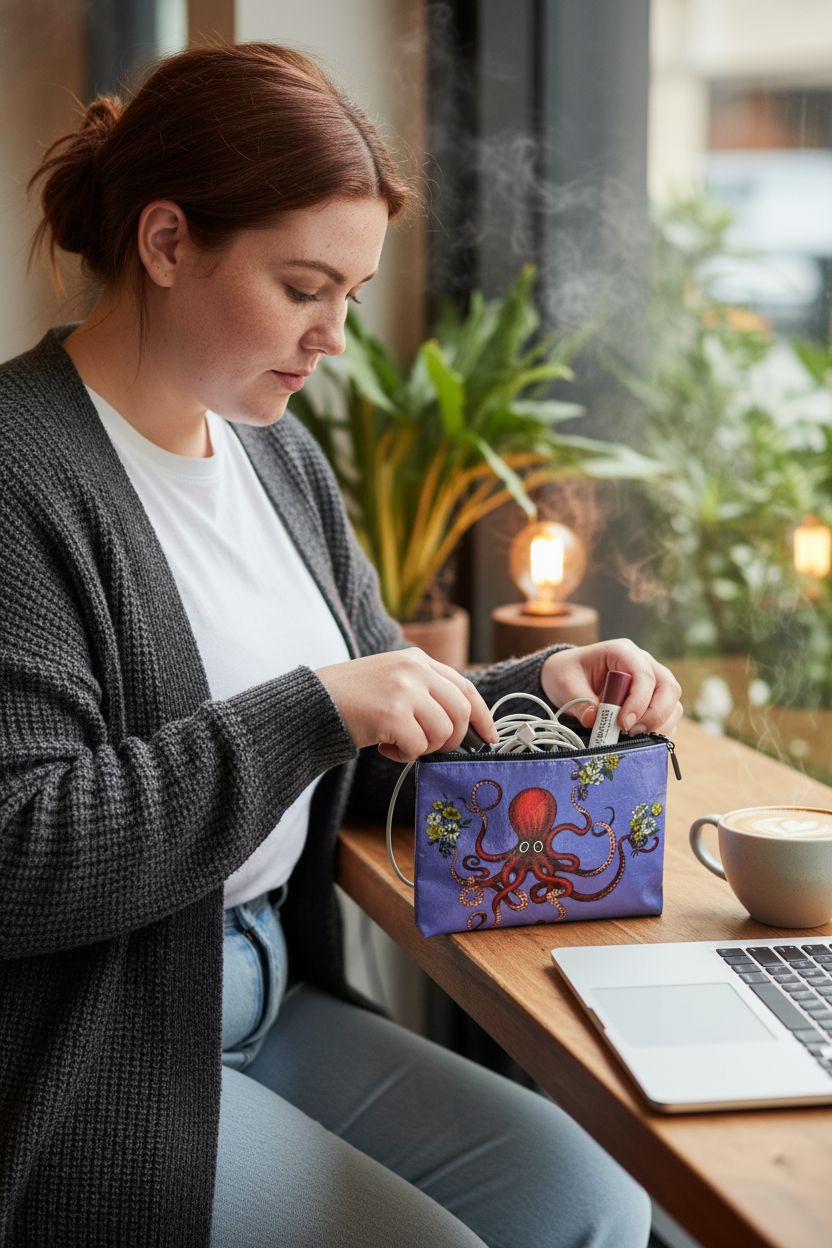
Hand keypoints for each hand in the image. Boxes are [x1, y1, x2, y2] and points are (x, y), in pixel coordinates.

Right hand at [316, 648, 497, 763]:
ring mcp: (404, 689)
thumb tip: (460, 725)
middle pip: (461, 712)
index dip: (482, 716)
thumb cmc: (351, 699)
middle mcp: (414, 669)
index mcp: (417, 659)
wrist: (312, 703)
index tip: (489, 737)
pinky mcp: (392, 713)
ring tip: (399, 742)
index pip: (465, 687)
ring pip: (443, 732)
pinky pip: (417, 746)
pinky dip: (404, 755)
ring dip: (424, 748)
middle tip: (429, 748)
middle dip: (451, 739)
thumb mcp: (392, 680)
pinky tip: (384, 746)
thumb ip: (424, 692)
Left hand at [540, 639, 682, 737]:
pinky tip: (640, 740)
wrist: (568, 676)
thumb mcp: (565, 684)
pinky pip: (669, 716)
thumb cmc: (567, 674)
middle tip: (632, 733)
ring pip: (673, 702)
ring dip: (660, 725)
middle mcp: (644, 662)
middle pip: (668, 687)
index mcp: (621, 651)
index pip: (643, 674)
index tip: (622, 723)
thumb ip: (578, 702)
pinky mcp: (654, 699)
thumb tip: (594, 720)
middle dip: (655, 715)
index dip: (638, 701)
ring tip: (634, 738)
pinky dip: (660, 730)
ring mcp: (652, 681)